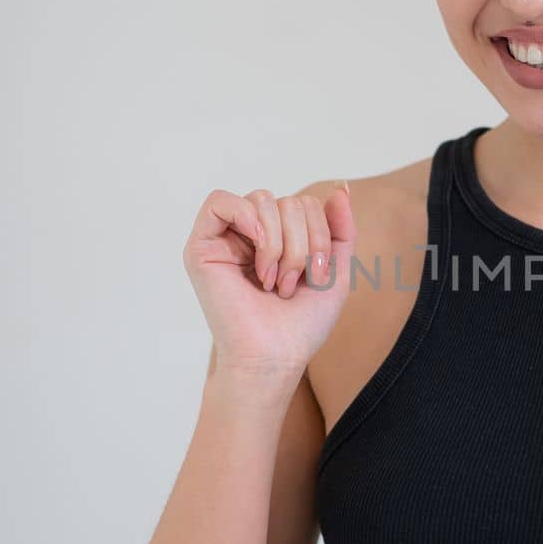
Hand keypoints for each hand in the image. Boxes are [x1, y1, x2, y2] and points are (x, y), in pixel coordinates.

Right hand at [182, 182, 355, 374]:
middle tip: (292, 284)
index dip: (320, 233)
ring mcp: (225, 239)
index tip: (316, 276)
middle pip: (286, 200)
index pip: (305, 203)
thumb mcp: (335, 271)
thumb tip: (340, 187)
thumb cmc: (301, 323)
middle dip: (301, 243)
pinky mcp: (201, 247)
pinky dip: (248, 220)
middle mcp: (250, 235)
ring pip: (261, 200)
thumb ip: (340, 229)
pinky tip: (259, 253)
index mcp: (279, 239)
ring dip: (280, 244)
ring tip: (274, 280)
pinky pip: (219, 202)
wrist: (275, 356)